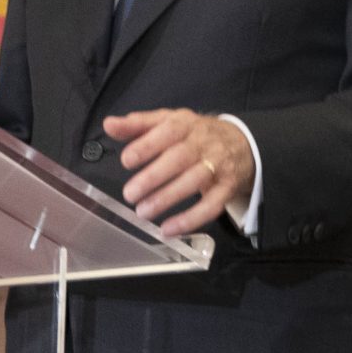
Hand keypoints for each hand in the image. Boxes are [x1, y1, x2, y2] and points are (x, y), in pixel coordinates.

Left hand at [102, 109, 254, 235]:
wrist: (242, 144)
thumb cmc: (195, 134)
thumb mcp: (169, 122)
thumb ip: (138, 125)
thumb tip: (109, 124)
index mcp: (186, 124)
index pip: (168, 131)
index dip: (147, 145)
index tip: (126, 160)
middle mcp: (203, 143)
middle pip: (180, 158)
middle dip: (154, 176)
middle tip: (129, 194)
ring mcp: (218, 166)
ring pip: (195, 181)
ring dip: (168, 198)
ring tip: (142, 212)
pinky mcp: (227, 188)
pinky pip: (211, 205)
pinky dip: (191, 219)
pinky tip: (168, 230)